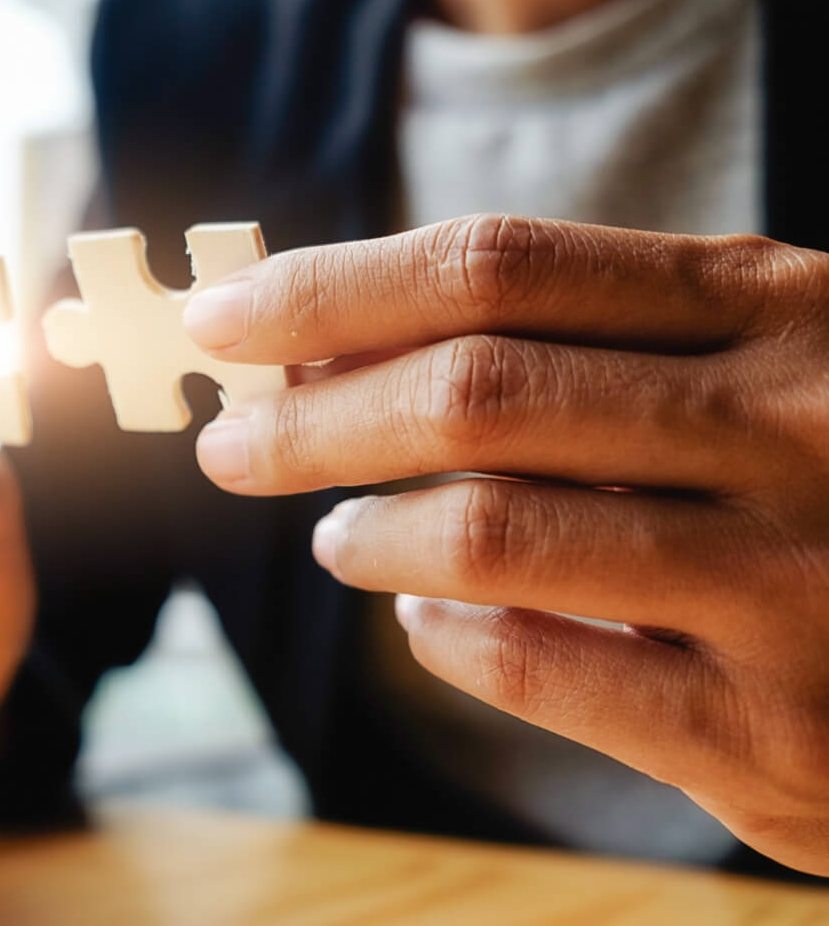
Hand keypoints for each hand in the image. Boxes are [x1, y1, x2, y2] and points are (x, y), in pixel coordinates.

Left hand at [184, 214, 828, 874]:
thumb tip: (335, 354)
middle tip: (231, 446)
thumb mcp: (754, 361)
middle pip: (474, 391)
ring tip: (336, 535)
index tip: (224, 316)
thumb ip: (580, 344)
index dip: (333, 288)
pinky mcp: (776, 729)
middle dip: (311, 419)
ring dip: (371, 530)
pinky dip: (450, 639)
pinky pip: (545, 670)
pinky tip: (427, 619)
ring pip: (491, 531)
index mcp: (775, 309)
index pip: (497, 266)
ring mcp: (791, 582)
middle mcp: (792, 426)